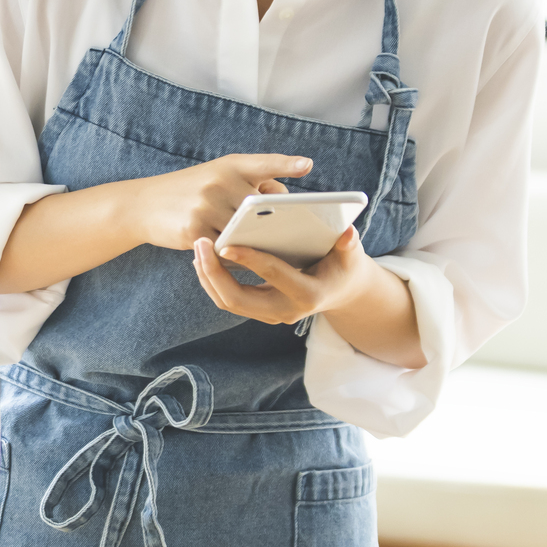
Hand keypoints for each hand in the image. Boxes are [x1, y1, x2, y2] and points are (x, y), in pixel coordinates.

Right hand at [128, 154, 312, 250]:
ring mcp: (206, 206)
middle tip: (296, 234)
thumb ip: (250, 182)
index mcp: (229, 165)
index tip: (307, 165)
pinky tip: (240, 258)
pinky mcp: (194, 231)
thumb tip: (283, 201)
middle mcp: (218, 182)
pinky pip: (226, 248)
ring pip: (246, 232)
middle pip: (261, 209)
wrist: (142, 204)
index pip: (263, 163)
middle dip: (275, 223)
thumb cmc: (190, 190)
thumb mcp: (217, 174)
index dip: (286, 164)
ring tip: (271, 251)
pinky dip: (235, 254)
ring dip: (257, 243)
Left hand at [191, 226, 373, 324]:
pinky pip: (228, 300)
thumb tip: (347, 232)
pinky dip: (212, 281)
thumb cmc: (343, 266)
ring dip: (208, 277)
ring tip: (197, 249)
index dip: (249, 259)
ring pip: (227, 302)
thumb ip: (348, 244)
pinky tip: (204, 259)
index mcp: (307, 294)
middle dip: (214, 272)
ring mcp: (270, 314)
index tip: (225, 243)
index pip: (272, 275)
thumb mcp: (349, 255)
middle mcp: (285, 310)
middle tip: (199, 244)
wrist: (340, 291)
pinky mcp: (259, 311)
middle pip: (237, 299)